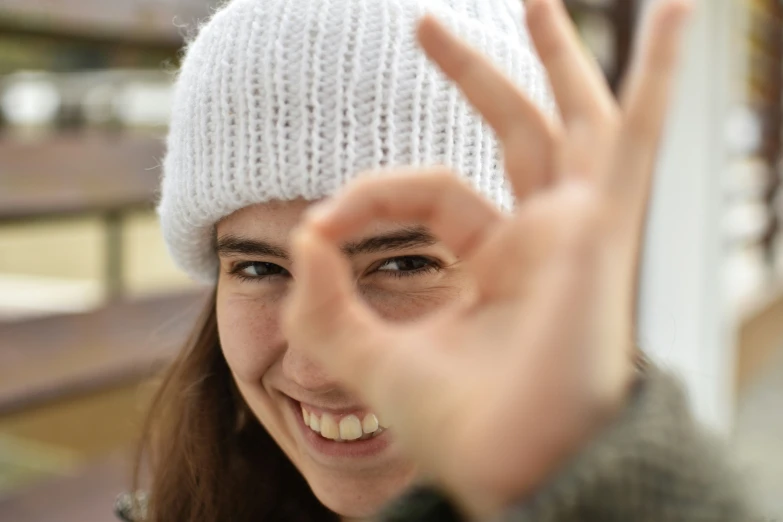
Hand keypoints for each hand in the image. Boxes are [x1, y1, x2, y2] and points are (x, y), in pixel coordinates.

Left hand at [283, 0, 690, 516]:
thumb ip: (326, 305)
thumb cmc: (462, 431)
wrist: (517, 472)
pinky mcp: (601, 226)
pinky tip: (676, 13)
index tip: (317, 227)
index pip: (426, 191)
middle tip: (425, 24)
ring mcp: (579, 227)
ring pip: (573, 118)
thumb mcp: (371, 361)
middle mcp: (543, 238)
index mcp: (495, 263)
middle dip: (473, 74)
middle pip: (512, 133)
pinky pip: (635, 135)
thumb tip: (302, 237)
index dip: (366, 197)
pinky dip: (659, 75)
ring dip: (556, 52)